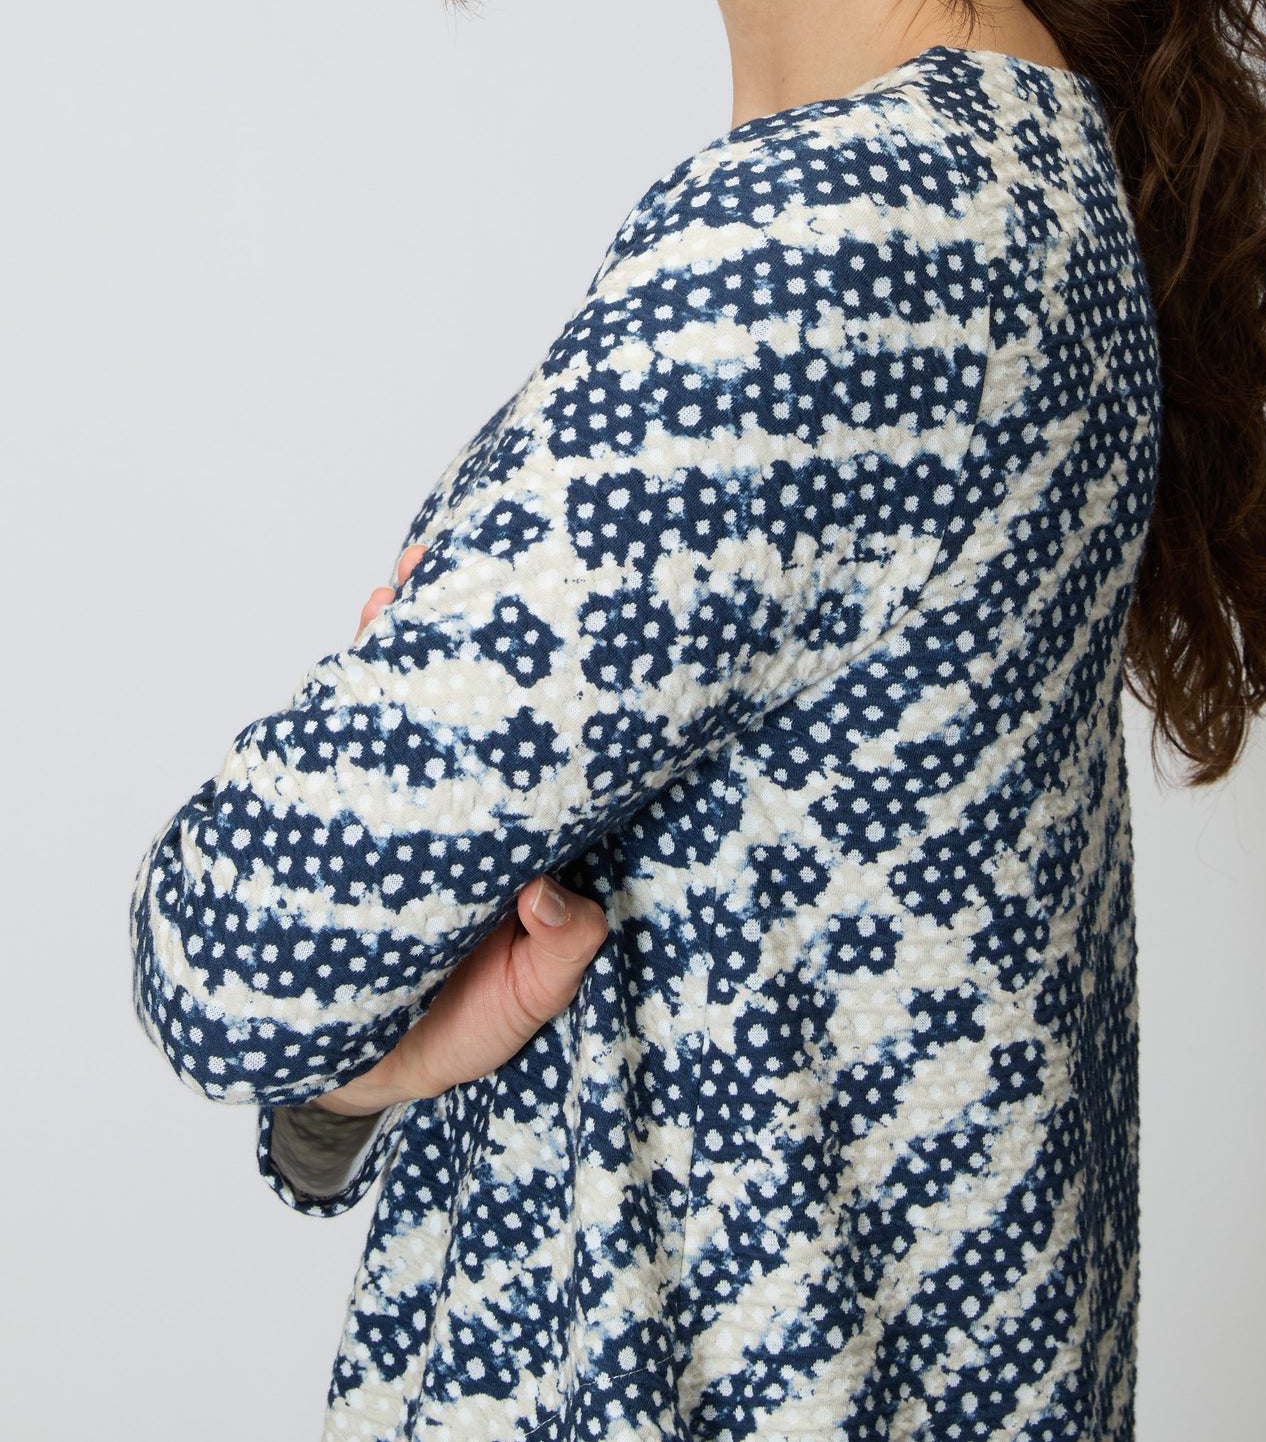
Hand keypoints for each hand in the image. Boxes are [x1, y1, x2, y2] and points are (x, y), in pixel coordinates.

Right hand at [319, 526, 606, 1116]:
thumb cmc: (453, 1030)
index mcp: (520, 833)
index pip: (541, 743)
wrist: (347, 1070)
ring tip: (402, 582)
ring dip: (401, 644)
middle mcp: (464, 803)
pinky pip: (342, 742)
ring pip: (405, 709)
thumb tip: (551, 891)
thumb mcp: (529, 1002)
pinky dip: (342, 693)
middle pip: (472, 704)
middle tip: (477, 561)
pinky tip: (352, 640)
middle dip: (471, 635)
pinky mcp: (338, 817)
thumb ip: (560, 953)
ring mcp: (400, 803)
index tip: (560, 621)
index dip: (549, 686)